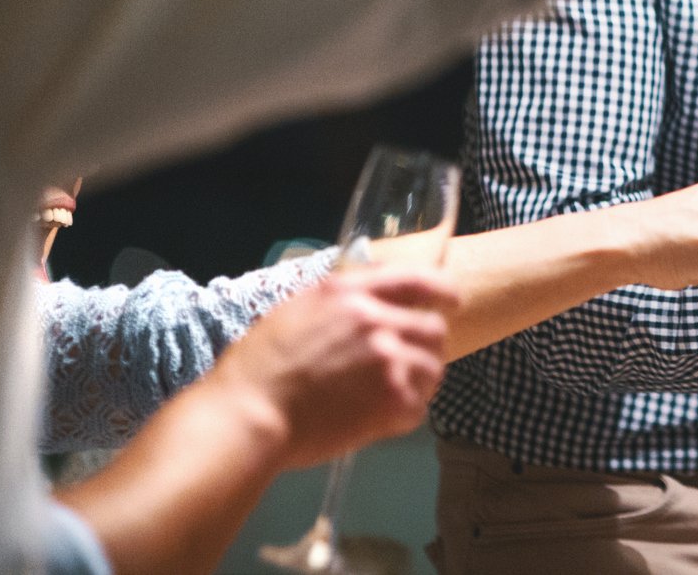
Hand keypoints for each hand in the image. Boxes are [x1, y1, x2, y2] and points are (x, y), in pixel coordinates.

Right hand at [206, 268, 455, 470]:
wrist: (246, 416)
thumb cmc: (256, 367)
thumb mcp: (295, 310)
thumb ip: (338, 300)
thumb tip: (370, 299)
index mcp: (349, 292)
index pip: (416, 279)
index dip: (441, 291)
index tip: (451, 301)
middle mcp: (375, 320)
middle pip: (433, 328)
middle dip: (427, 345)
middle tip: (410, 362)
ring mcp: (387, 360)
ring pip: (432, 368)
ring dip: (419, 381)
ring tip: (394, 394)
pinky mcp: (390, 400)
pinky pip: (419, 405)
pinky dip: (406, 413)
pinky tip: (382, 418)